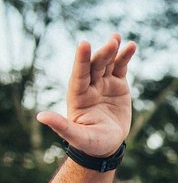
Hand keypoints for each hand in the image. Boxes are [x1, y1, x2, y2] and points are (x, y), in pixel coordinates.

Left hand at [36, 34, 135, 156]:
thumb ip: (62, 126)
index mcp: (78, 96)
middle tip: (111, 43)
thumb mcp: (77, 137)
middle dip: (102, 54)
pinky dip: (125, 57)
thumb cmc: (90, 143)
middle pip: (95, 66)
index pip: (79, 74)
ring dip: (112, 50)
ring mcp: (103, 84)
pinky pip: (121, 68)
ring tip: (116, 37)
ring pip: (108, 63)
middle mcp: (89, 86)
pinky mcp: (117, 85)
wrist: (107, 144)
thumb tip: (41, 116)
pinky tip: (131, 46)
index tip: (84, 44)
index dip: (81, 60)